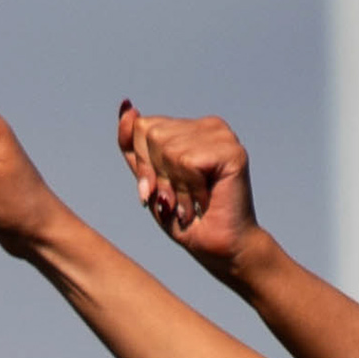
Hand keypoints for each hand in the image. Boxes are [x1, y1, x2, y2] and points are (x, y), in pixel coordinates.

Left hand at [113, 99, 269, 284]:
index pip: (142, 127)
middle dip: (157, 176)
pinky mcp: (231, 151)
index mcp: (190, 129)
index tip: (158, 193)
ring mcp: (222, 135)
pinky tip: (205, 200)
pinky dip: (190, 189)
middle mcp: (208, 126)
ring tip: (191, 204)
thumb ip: (134, 147)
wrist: (221, 251)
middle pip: (152, 135)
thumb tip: (127, 107)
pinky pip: (187, 161)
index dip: (143, 165)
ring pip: (168, 148)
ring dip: (175, 187)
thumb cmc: (186, 220)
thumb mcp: (150, 181)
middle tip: (177, 202)